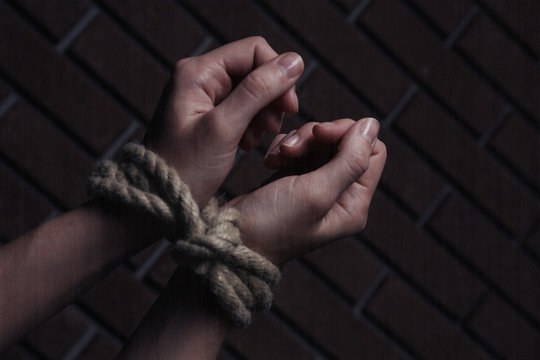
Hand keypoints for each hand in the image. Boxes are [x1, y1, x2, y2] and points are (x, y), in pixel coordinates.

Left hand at [143, 37, 303, 205]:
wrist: (158, 203)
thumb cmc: (184, 168)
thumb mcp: (224, 128)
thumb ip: (258, 91)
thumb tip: (294, 61)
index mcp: (198, 72)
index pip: (254, 51)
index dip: (278, 75)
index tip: (289, 108)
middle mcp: (200, 78)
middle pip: (254, 70)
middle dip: (270, 98)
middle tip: (272, 128)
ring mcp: (203, 97)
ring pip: (252, 91)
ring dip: (262, 114)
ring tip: (254, 140)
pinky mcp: (208, 116)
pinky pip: (242, 109)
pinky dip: (251, 124)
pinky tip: (247, 144)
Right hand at [226, 118, 385, 264]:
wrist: (231, 239)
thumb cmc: (272, 224)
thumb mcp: (316, 192)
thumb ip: (350, 160)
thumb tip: (373, 124)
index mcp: (354, 203)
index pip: (373, 151)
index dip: (349, 134)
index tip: (319, 134)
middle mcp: (341, 194)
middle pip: (345, 142)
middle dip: (316, 137)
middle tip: (290, 148)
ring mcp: (317, 185)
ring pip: (320, 142)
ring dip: (298, 141)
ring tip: (276, 157)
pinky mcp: (295, 178)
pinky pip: (300, 148)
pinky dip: (285, 146)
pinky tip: (269, 160)